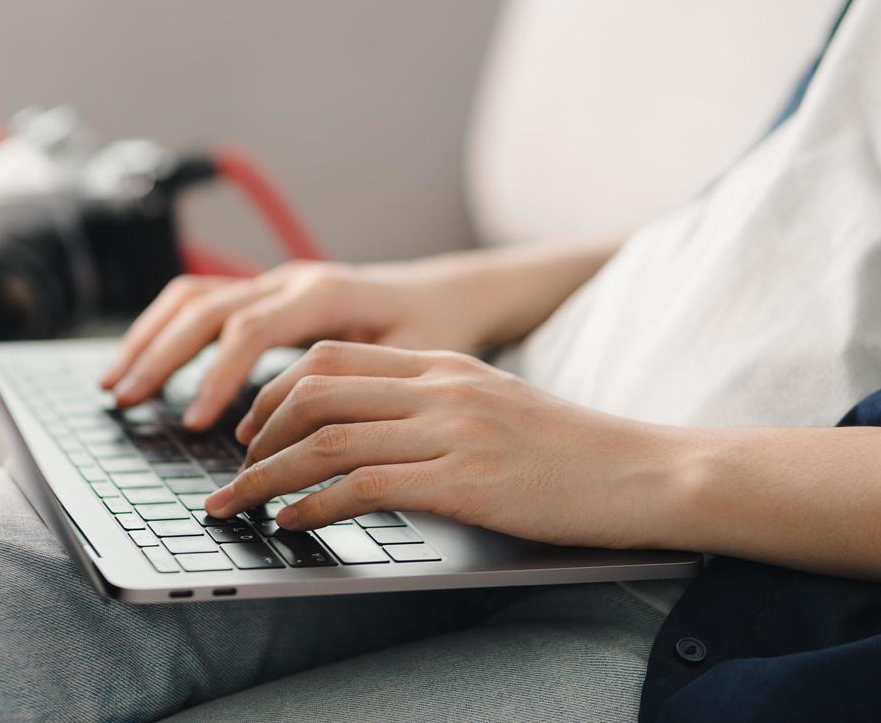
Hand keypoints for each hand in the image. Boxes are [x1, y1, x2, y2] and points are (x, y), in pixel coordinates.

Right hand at [99, 258, 512, 429]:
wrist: (450, 294)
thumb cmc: (437, 332)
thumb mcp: (414, 362)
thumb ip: (362, 390)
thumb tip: (312, 437)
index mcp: (325, 293)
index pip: (252, 329)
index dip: (218, 376)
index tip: (198, 424)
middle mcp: (291, 279)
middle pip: (207, 308)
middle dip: (161, 356)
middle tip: (127, 401)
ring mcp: (273, 281)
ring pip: (193, 297)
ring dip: (149, 338)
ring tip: (116, 383)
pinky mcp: (264, 292)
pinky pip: (201, 300)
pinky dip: (165, 330)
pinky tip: (144, 361)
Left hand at [201, 341, 689, 549]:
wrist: (647, 471)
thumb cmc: (574, 452)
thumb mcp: (495, 405)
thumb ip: (434, 404)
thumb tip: (368, 428)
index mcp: (444, 364)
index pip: (330, 357)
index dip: (274, 392)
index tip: (249, 429)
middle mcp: (441, 387)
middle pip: (314, 390)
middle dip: (256, 432)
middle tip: (233, 469)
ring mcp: (452, 431)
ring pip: (328, 439)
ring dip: (268, 475)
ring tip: (239, 503)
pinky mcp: (465, 480)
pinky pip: (366, 486)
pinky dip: (316, 505)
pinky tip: (294, 522)